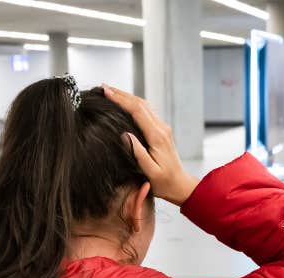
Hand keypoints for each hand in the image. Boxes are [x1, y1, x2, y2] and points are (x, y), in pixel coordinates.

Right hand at [103, 84, 199, 205]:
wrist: (180, 185)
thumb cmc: (164, 183)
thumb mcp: (150, 172)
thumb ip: (138, 153)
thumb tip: (125, 134)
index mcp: (157, 136)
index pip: (137, 111)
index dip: (121, 100)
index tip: (106, 93)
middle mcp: (161, 128)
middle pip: (140, 103)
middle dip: (121, 94)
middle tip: (103, 87)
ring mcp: (162, 128)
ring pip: (144, 105)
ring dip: (127, 97)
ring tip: (110, 92)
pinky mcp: (161, 131)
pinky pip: (146, 112)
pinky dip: (133, 104)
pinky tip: (124, 103)